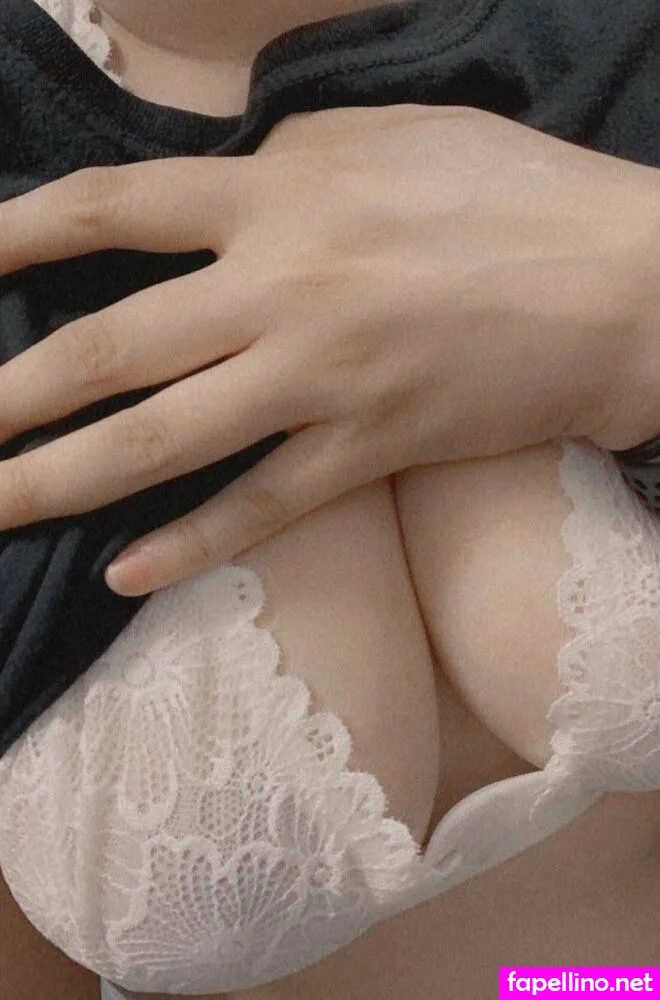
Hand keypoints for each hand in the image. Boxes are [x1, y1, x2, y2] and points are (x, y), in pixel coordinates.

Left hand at [0, 104, 656, 595]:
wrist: (624, 289)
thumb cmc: (513, 196)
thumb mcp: (386, 140)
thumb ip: (284, 164)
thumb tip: (214, 196)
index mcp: (283, 196)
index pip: (114, 210)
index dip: (19, 235)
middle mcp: (285, 292)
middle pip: (112, 348)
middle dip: (13, 393)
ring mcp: (323, 383)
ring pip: (164, 442)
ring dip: (61, 480)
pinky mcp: (370, 453)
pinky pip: (260, 509)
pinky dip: (190, 544)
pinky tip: (124, 571)